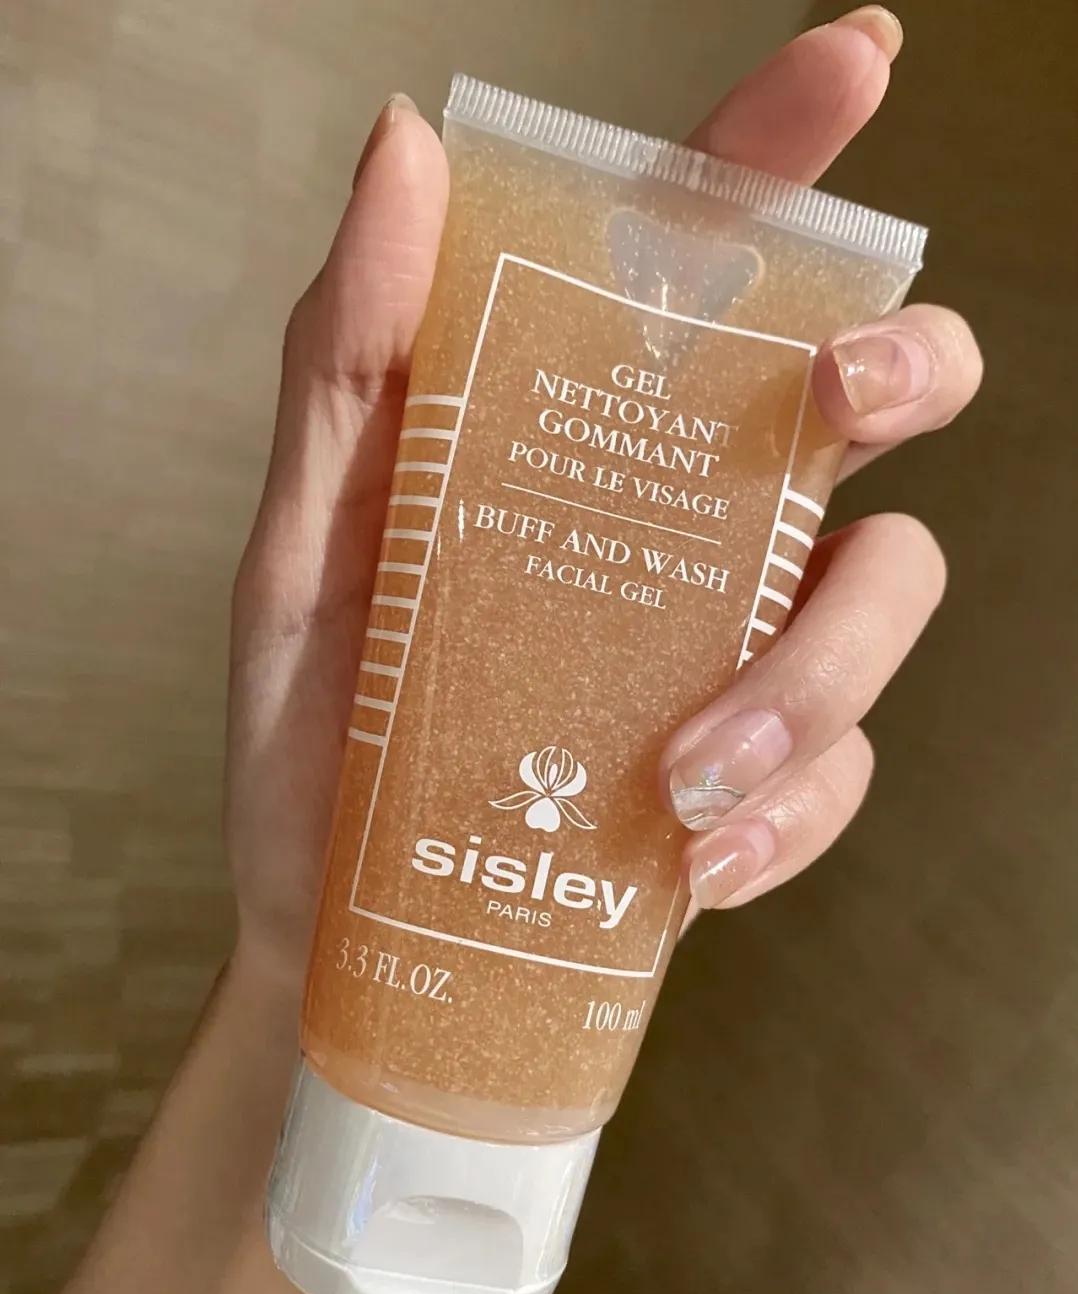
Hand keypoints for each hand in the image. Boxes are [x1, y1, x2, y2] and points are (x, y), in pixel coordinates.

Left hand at [226, 10, 981, 989]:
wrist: (350, 925)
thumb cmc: (319, 725)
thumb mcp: (302, 543)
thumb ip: (348, 364)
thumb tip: (404, 150)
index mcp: (584, 437)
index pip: (705, 263)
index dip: (783, 155)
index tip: (852, 65)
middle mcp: (687, 521)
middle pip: (878, 398)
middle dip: (901, 367)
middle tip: (833, 399)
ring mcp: (736, 646)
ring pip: (885, 591)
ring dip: (815, 675)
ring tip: (684, 777)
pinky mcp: (760, 779)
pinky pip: (840, 774)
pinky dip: (783, 816)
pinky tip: (690, 862)